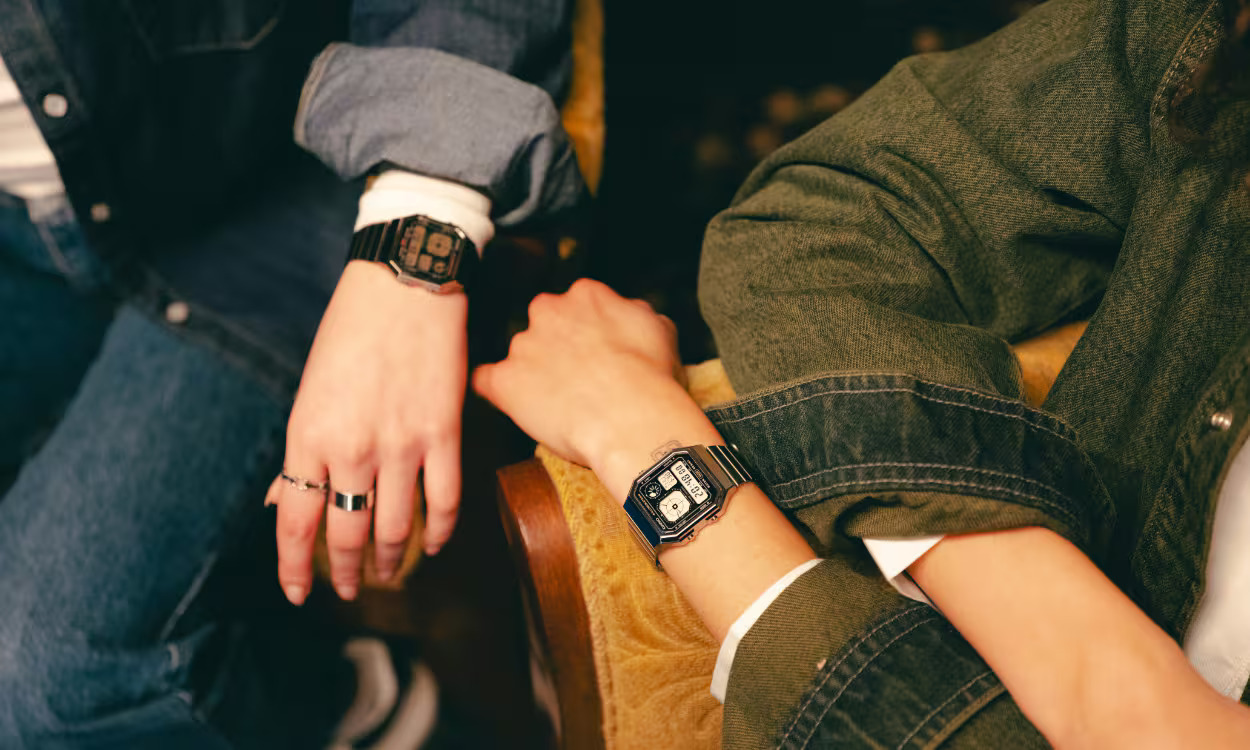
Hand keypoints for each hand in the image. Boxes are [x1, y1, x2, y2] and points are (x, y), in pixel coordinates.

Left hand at [276, 261, 466, 604]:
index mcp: (308, 436)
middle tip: (346, 588)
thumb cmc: (351, 331)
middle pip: (345, 535)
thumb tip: (282, 499)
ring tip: (385, 573)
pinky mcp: (444, 435)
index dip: (293, 567)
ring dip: (388, 559)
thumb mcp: (309, 390)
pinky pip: (444, 502)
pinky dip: (439, 532)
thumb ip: (302, 451)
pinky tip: (433, 545)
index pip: (295, 522)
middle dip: (343, 572)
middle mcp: (352, 450)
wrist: (406, 285)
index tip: (296, 592)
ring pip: (395, 528)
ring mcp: (402, 446)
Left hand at [472, 278, 688, 472]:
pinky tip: (514, 401)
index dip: (585, 329)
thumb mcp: (659, 329)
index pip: (575, 304)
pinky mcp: (505, 381)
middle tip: (577, 374)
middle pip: (544, 323)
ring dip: (533, 371)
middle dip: (556, 345)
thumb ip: (633, 312)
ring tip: (559, 400)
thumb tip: (629, 313)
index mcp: (585, 295)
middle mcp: (549, 312)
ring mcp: (523, 346)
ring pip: (520, 354)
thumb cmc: (650, 380)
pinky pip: (487, 382)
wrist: (632, 419)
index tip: (593, 348)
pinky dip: (497, 391)